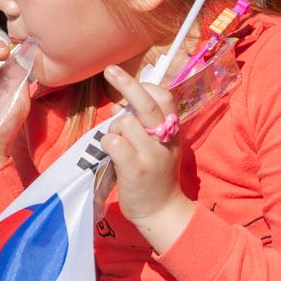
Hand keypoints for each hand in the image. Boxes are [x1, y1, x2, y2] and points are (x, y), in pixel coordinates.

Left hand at [98, 66, 195, 253]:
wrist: (161, 210)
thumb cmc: (155, 175)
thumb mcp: (159, 146)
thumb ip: (145, 124)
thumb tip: (121, 103)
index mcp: (173, 131)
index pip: (165, 97)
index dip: (147, 86)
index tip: (135, 84)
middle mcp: (165, 139)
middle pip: (146, 103)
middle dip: (127, 84)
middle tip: (110, 70)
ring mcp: (151, 154)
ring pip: (123, 123)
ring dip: (114, 130)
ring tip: (119, 147)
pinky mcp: (135, 169)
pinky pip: (114, 143)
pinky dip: (108, 144)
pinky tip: (112, 155)